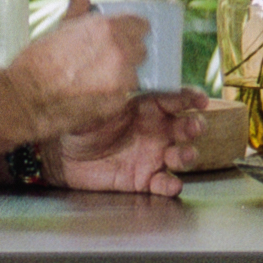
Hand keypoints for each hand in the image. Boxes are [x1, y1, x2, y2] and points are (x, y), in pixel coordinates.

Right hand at [4, 0, 148, 128]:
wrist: (27, 98)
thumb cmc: (39, 62)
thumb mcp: (61, 28)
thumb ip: (78, 8)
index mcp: (108, 27)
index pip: (141, 25)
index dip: (132, 31)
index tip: (124, 37)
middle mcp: (119, 51)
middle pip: (141, 50)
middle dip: (128, 54)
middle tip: (106, 61)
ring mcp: (121, 78)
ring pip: (135, 75)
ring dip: (122, 77)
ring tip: (98, 81)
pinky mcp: (119, 102)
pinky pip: (126, 95)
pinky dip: (115, 96)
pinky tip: (95, 95)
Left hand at [51, 91, 201, 196]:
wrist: (61, 156)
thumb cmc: (80, 124)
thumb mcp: (94, 105)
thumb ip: (111, 95)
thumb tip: (122, 77)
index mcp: (148, 107)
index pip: (175, 98)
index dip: (191, 98)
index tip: (200, 100)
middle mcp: (156, 131)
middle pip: (187, 127)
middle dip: (195, 126)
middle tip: (193, 127)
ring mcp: (153, 156)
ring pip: (182, 155)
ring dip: (188, 155)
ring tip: (180, 155)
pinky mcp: (144, 180)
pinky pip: (165, 183)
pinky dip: (171, 185)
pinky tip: (170, 184)